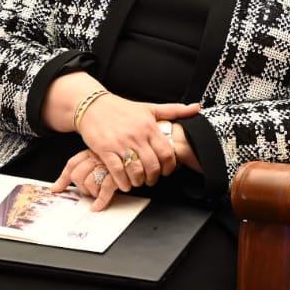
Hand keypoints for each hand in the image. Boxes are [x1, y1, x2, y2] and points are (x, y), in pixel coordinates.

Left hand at [53, 147, 119, 209]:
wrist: (147, 144)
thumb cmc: (125, 153)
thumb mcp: (102, 155)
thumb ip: (78, 168)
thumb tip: (53, 189)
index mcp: (94, 150)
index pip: (72, 164)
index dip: (64, 179)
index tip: (58, 189)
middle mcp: (99, 157)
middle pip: (77, 176)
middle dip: (82, 187)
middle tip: (92, 190)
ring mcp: (108, 166)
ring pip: (89, 184)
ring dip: (94, 193)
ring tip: (103, 191)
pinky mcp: (119, 175)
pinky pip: (104, 191)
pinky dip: (100, 202)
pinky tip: (98, 206)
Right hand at [76, 95, 198, 191]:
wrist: (93, 105)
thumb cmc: (122, 109)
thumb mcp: (149, 108)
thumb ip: (173, 110)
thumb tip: (196, 107)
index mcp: (149, 126)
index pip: (166, 152)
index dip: (169, 167)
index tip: (166, 171)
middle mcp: (137, 135)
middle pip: (152, 165)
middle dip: (153, 178)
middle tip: (151, 180)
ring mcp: (120, 143)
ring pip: (136, 170)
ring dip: (139, 181)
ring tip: (138, 181)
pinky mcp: (105, 149)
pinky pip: (117, 171)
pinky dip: (123, 182)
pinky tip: (124, 184)